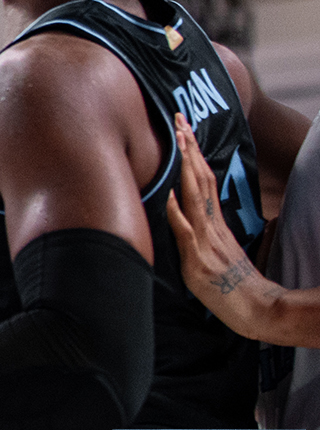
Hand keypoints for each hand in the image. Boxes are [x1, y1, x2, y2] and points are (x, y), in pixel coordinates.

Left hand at [165, 112, 275, 336]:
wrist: (257, 311)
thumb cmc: (236, 284)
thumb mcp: (221, 251)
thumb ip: (210, 231)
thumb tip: (195, 213)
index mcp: (217, 223)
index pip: (204, 180)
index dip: (193, 153)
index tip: (185, 128)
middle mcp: (212, 227)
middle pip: (200, 179)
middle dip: (189, 148)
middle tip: (179, 118)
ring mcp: (205, 243)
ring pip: (194, 198)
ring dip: (185, 168)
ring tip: (179, 140)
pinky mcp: (198, 262)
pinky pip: (187, 234)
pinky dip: (178, 214)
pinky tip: (171, 195)